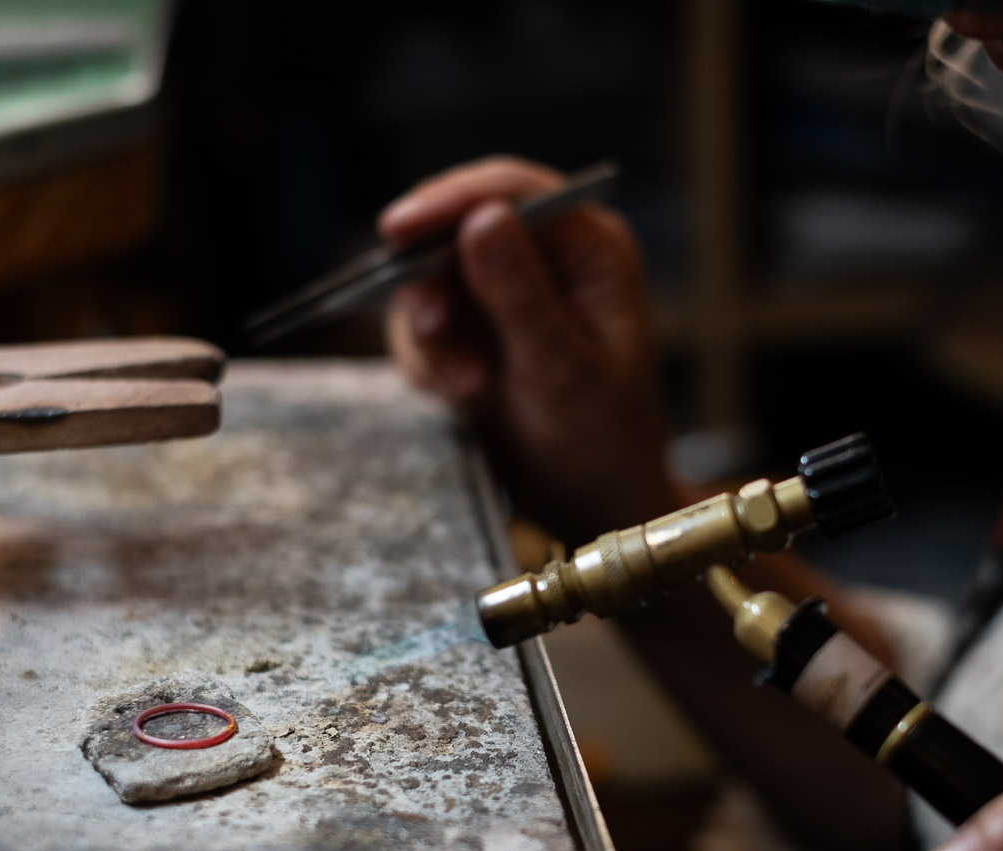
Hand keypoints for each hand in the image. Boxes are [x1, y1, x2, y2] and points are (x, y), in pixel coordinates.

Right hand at [379, 156, 678, 542]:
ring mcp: (503, 292)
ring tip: (467, 390)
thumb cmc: (602, 440)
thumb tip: (482, 218)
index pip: (516, 194)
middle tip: (430, 330)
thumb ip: (523, 296)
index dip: (453, 200)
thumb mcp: (564, 371)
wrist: (591, 504)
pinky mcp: (472, 329)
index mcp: (590, 249)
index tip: (399, 229)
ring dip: (433, 337)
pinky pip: (422, 326)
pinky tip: (460, 399)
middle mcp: (545, 257)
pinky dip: (428, 362)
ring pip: (430, 281)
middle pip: (457, 228)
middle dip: (434, 284)